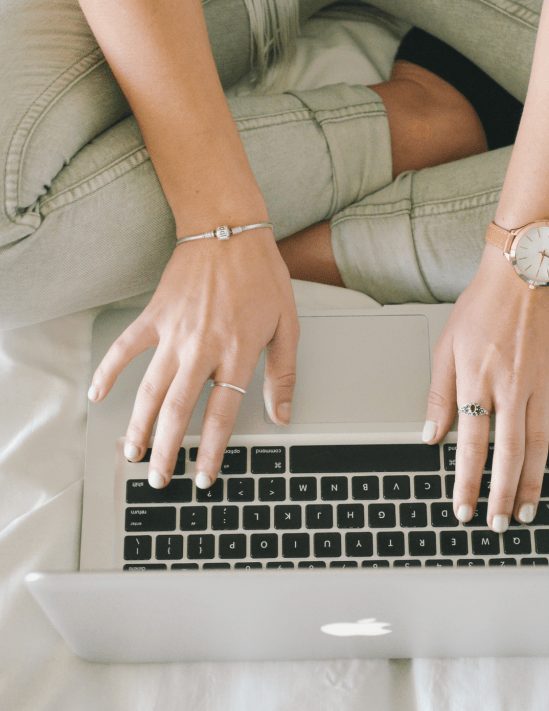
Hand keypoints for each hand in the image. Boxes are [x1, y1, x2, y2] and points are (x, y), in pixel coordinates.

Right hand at [88, 230, 298, 488]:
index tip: (204, 477)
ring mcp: (174, 333)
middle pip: (179, 412)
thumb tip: (283, 413)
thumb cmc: (261, 275)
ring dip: (138, 426)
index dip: (211, 450)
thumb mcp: (288, 324)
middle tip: (160, 480)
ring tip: (132, 454)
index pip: (221, 414)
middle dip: (167, 451)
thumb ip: (283, 373)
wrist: (228, 230)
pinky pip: (126, 349)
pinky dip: (109, 372)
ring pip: (150, 390)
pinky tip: (98, 395)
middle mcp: (203, 348)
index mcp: (238, 353)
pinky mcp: (154, 316)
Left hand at [423, 243, 548, 530]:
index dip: (466, 481)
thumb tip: (429, 434)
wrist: (524, 272)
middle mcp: (509, 387)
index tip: (462, 508)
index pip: (469, 444)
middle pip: (506, 453)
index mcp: (476, 381)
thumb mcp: (446, 346)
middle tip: (499, 523)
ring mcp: (539, 384)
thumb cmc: (482, 305)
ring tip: (527, 512)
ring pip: (537, 445)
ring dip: (532, 483)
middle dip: (502, 494)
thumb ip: (439, 394)